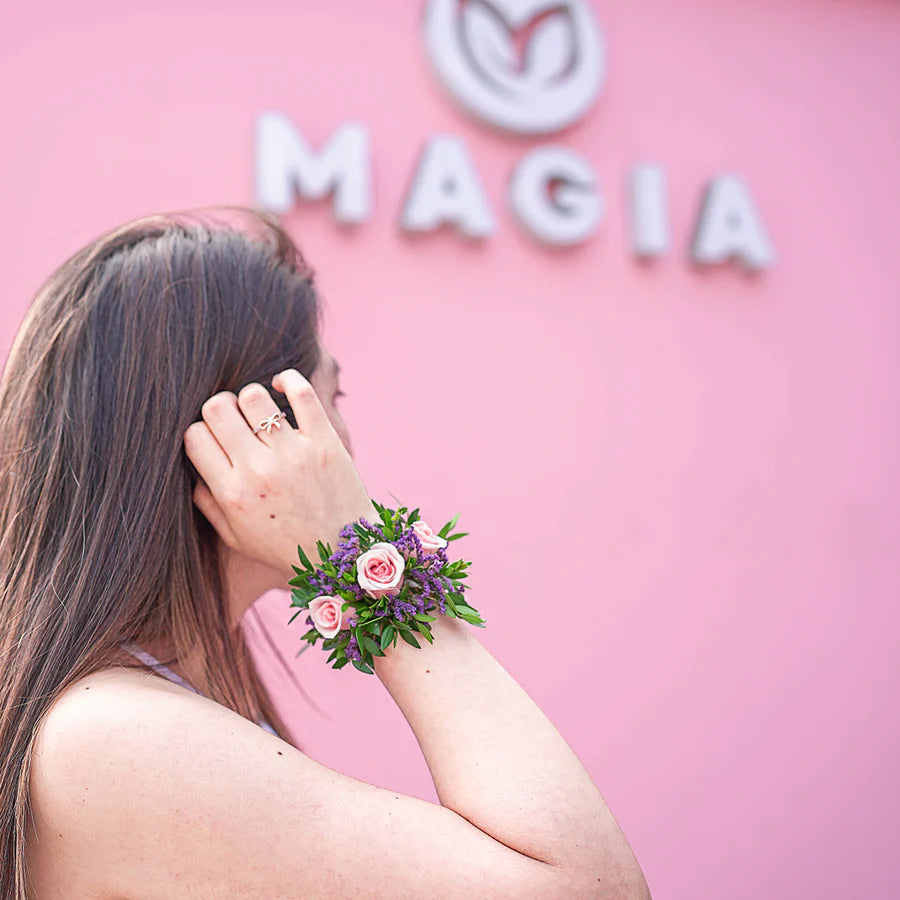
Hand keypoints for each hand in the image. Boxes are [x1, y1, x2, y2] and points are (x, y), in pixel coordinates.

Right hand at [183, 369, 373, 581]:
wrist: (342, 555)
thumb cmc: (286, 546)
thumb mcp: (236, 537)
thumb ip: (208, 504)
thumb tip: (192, 470)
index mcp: (233, 494)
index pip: (194, 436)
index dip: (201, 430)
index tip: (216, 436)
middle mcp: (258, 471)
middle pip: (217, 408)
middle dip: (220, 407)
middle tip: (235, 418)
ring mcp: (293, 454)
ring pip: (254, 395)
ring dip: (252, 397)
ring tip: (261, 410)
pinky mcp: (325, 442)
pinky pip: (302, 393)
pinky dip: (289, 380)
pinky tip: (283, 386)